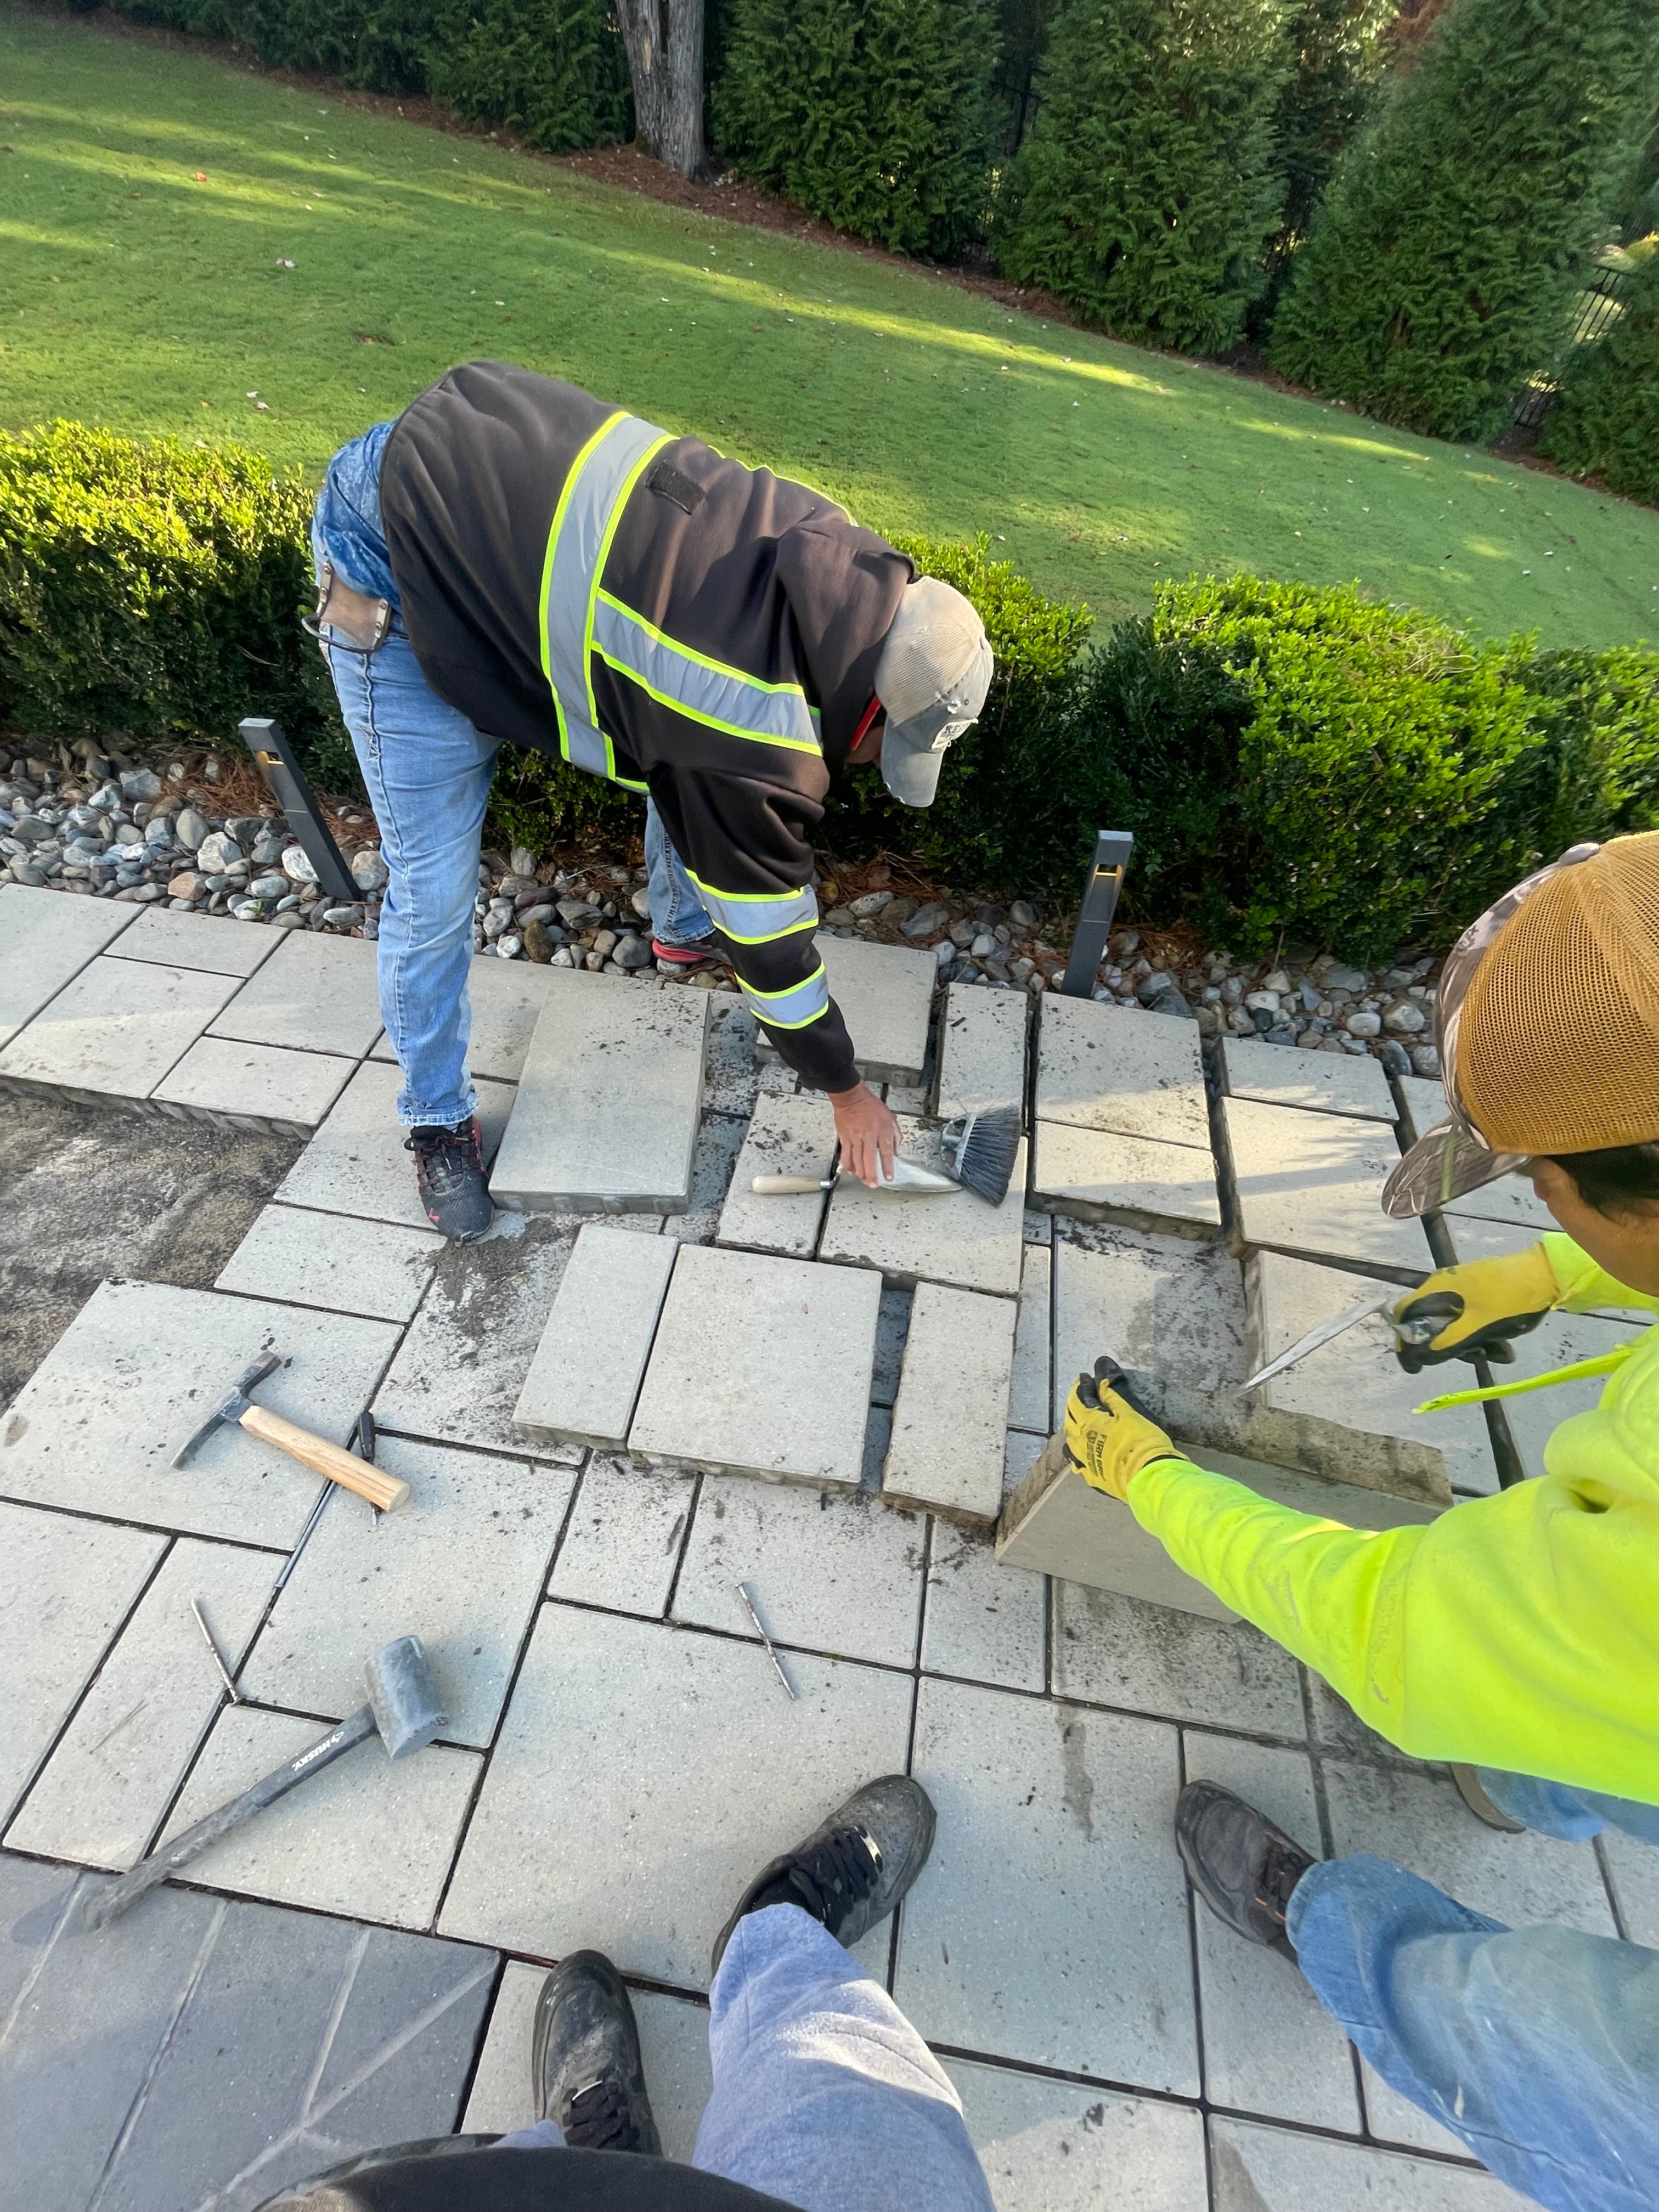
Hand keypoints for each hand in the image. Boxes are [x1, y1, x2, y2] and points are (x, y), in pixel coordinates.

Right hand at [829, 1081, 900, 1188]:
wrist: (851, 1097)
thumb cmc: (871, 1106)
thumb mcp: (890, 1116)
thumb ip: (895, 1134)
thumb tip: (896, 1151)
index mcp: (882, 1129)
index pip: (886, 1151)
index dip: (887, 1166)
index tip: (889, 1177)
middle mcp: (869, 1135)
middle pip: (869, 1159)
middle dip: (871, 1174)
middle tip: (874, 1185)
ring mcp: (855, 1137)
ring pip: (857, 1159)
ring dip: (860, 1172)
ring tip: (864, 1181)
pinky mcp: (845, 1138)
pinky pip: (846, 1155)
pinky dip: (848, 1165)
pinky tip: (852, 1171)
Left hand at [1062, 1357, 1180, 1501]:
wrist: (1149, 1477)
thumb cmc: (1141, 1441)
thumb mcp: (1129, 1412)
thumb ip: (1112, 1395)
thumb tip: (1100, 1376)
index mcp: (1088, 1423)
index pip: (1078, 1399)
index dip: (1080, 1386)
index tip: (1083, 1377)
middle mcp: (1080, 1441)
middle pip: (1071, 1419)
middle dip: (1074, 1404)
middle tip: (1080, 1394)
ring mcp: (1085, 1461)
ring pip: (1070, 1441)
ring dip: (1073, 1427)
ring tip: (1080, 1421)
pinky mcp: (1093, 1477)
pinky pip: (1078, 1463)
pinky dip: (1077, 1453)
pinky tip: (1080, 1451)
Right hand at [1392, 1245, 1558, 1373]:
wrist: (1547, 1274)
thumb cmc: (1510, 1299)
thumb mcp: (1479, 1327)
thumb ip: (1448, 1342)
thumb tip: (1420, 1356)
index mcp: (1438, 1289)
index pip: (1404, 1314)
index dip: (1405, 1341)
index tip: (1419, 1365)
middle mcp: (1445, 1287)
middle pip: (1431, 1324)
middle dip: (1450, 1347)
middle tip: (1475, 1357)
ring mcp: (1464, 1290)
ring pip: (1455, 1325)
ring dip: (1472, 1344)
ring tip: (1499, 1353)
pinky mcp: (1481, 1294)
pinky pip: (1472, 1320)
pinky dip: (1484, 1335)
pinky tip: (1504, 1347)